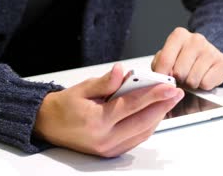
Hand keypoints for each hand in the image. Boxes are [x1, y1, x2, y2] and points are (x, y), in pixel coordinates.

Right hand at [33, 63, 183, 157]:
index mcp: (96, 120)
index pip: (131, 106)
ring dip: (157, 117)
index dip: (153, 95)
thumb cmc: (63, 106)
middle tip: (175, 93)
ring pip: (142, 133)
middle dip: (162, 106)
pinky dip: (146, 126)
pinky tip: (152, 114)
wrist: (46, 125)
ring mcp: (108, 148)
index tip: (169, 87)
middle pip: (142, 122)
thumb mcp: (82, 88)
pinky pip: (135, 139)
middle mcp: (104, 138)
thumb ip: (105, 82)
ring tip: (167, 101)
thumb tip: (123, 71)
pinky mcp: (109, 152)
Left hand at [152, 27, 222, 89]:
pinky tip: (203, 77)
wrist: (207, 54)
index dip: (162, 75)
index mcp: (178, 35)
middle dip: (178, 80)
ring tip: (191, 76)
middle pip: (179, 72)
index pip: (165, 60)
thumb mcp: (167, 57)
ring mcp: (210, 50)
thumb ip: (159, 65)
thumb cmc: (183, 57)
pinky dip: (203, 85)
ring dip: (190, 84)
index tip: (162, 81)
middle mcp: (196, 39)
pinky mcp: (222, 61)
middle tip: (181, 77)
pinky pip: (206, 83)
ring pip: (193, 80)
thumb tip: (159, 78)